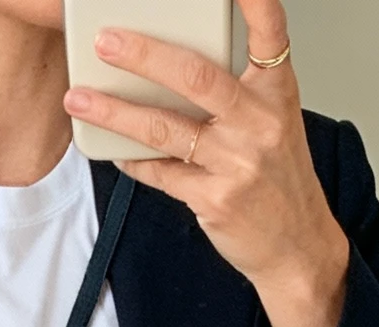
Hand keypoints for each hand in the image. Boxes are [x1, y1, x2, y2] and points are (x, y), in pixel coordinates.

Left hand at [65, 1, 348, 326]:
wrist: (297, 245)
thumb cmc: (278, 178)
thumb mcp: (274, 120)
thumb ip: (236, 89)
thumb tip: (173, 61)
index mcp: (277, 91)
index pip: (269, 29)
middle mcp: (259, 122)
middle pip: (195, 76)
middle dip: (143, 55)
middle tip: (105, 42)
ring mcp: (237, 163)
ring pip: (165, 129)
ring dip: (116, 112)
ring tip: (81, 99)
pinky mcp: (215, 200)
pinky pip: (161, 173)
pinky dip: (132, 160)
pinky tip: (112, 148)